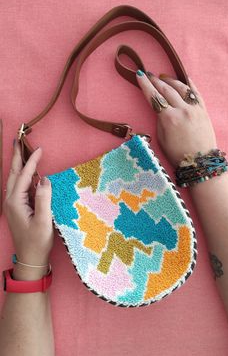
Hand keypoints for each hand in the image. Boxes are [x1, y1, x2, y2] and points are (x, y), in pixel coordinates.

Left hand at [3, 141, 53, 268]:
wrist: (30, 259)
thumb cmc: (37, 242)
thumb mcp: (43, 221)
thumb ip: (44, 199)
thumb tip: (44, 179)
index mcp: (15, 202)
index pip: (24, 176)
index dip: (31, 161)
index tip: (39, 148)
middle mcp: (11, 201)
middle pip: (13, 173)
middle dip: (16, 156)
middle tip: (18, 139)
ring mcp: (13, 205)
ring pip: (14, 179)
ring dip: (18, 164)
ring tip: (22, 151)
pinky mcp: (18, 208)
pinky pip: (19, 187)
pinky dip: (23, 176)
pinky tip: (28, 173)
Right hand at [136, 71, 216, 166]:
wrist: (200, 161)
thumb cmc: (178, 154)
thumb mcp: (162, 139)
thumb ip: (160, 121)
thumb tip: (160, 108)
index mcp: (169, 119)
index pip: (154, 97)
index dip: (145, 85)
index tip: (140, 75)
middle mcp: (182, 110)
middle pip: (166, 89)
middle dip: (156, 81)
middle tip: (148, 74)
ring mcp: (194, 108)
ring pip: (181, 88)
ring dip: (170, 80)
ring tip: (162, 77)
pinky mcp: (203, 110)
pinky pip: (196, 92)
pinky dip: (189, 84)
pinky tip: (183, 79)